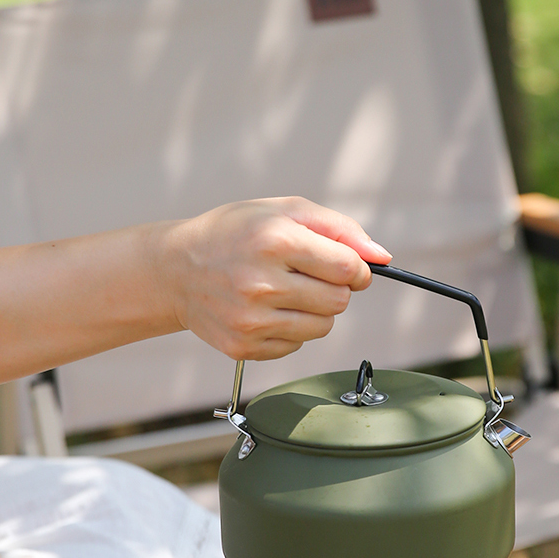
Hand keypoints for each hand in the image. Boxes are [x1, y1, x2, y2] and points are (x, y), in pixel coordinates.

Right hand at [163, 197, 391, 360]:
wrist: (176, 269)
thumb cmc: (236, 233)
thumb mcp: (284, 211)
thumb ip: (340, 229)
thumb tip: (381, 257)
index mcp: (275, 241)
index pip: (348, 268)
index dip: (356, 268)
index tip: (344, 265)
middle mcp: (261, 283)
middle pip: (339, 301)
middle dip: (334, 289)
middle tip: (308, 276)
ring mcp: (251, 320)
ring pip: (322, 328)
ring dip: (315, 311)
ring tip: (285, 292)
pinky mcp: (244, 346)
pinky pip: (295, 346)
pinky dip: (290, 330)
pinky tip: (265, 310)